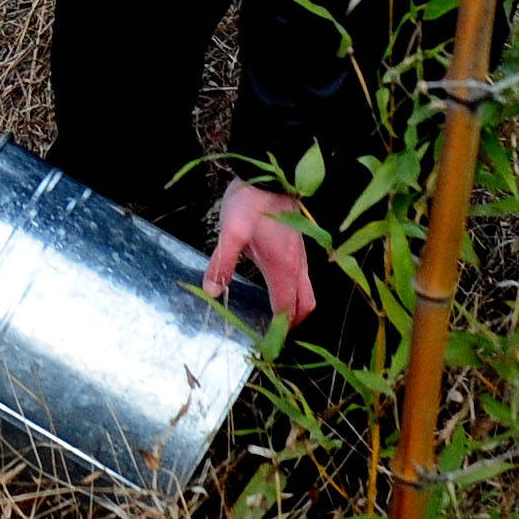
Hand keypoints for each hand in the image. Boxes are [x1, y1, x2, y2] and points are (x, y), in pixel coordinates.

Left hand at [206, 182, 316, 322]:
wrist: (270, 174)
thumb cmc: (251, 202)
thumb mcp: (231, 232)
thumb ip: (222, 263)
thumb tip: (212, 291)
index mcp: (283, 267)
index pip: (286, 310)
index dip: (278, 330)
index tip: (265, 344)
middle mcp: (297, 266)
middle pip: (304, 306)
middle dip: (291, 324)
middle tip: (270, 333)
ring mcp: (301, 256)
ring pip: (306, 293)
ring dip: (294, 308)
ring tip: (271, 316)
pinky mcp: (298, 247)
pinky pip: (303, 279)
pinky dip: (294, 293)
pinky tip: (273, 288)